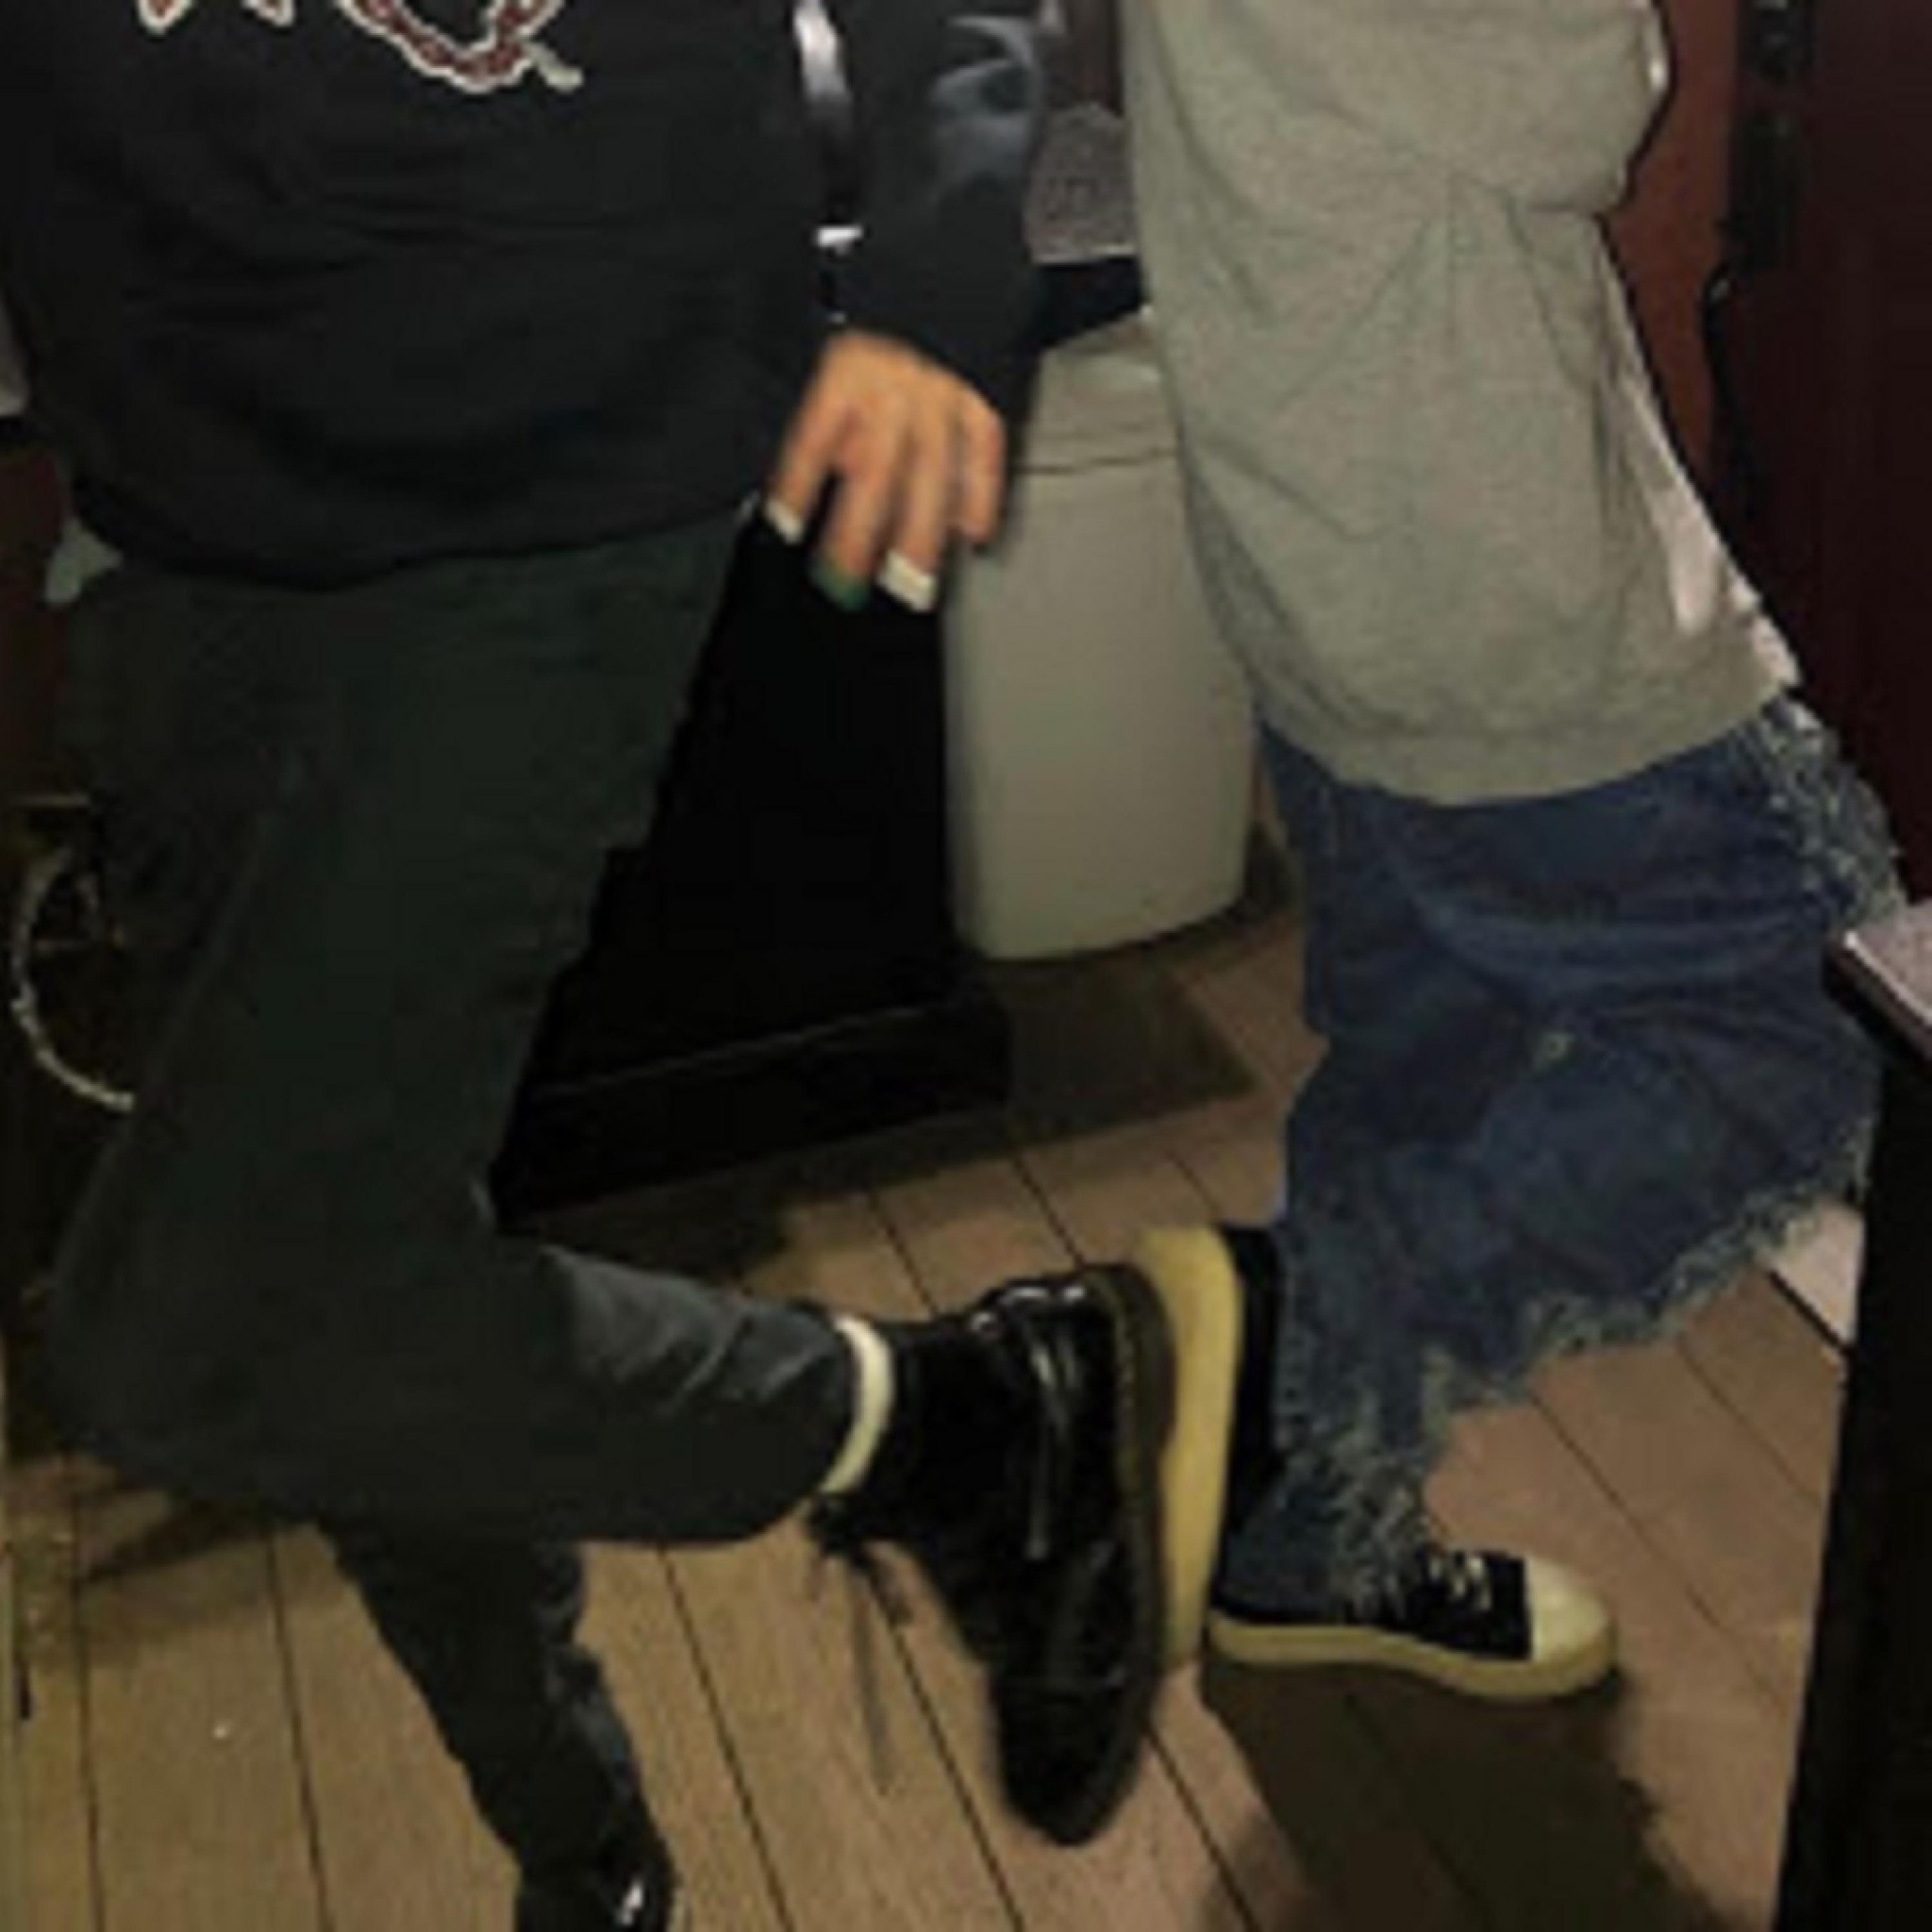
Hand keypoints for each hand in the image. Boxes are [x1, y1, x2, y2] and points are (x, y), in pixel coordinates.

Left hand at [763, 330, 1007, 612]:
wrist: (946, 257)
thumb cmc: (888, 313)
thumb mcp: (843, 351)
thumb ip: (836, 415)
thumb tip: (834, 469)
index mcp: (849, 375)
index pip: (813, 438)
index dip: (797, 484)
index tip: (785, 526)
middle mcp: (893, 391)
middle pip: (873, 472)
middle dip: (858, 531)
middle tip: (847, 578)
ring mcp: (941, 396)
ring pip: (931, 474)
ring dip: (921, 533)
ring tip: (914, 583)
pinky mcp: (982, 395)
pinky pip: (983, 452)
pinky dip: (981, 495)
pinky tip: (974, 533)